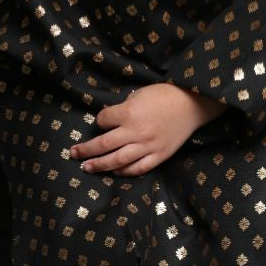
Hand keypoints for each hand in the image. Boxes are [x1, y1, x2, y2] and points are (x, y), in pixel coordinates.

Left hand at [70, 84, 222, 175]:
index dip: (99, 121)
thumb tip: (112, 120)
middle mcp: (135, 132)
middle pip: (103, 144)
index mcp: (128, 113)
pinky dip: (124, 172)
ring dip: (99, 165)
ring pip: (117, 160)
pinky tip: (114, 172)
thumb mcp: (140, 93)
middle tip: (73, 154)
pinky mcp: (159, 155)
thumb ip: (124, 107)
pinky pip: (138, 168)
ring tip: (86, 168)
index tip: (99, 122)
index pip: (103, 120)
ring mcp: (147, 146)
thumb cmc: (165, 94)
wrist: (192, 104)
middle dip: (86, 150)